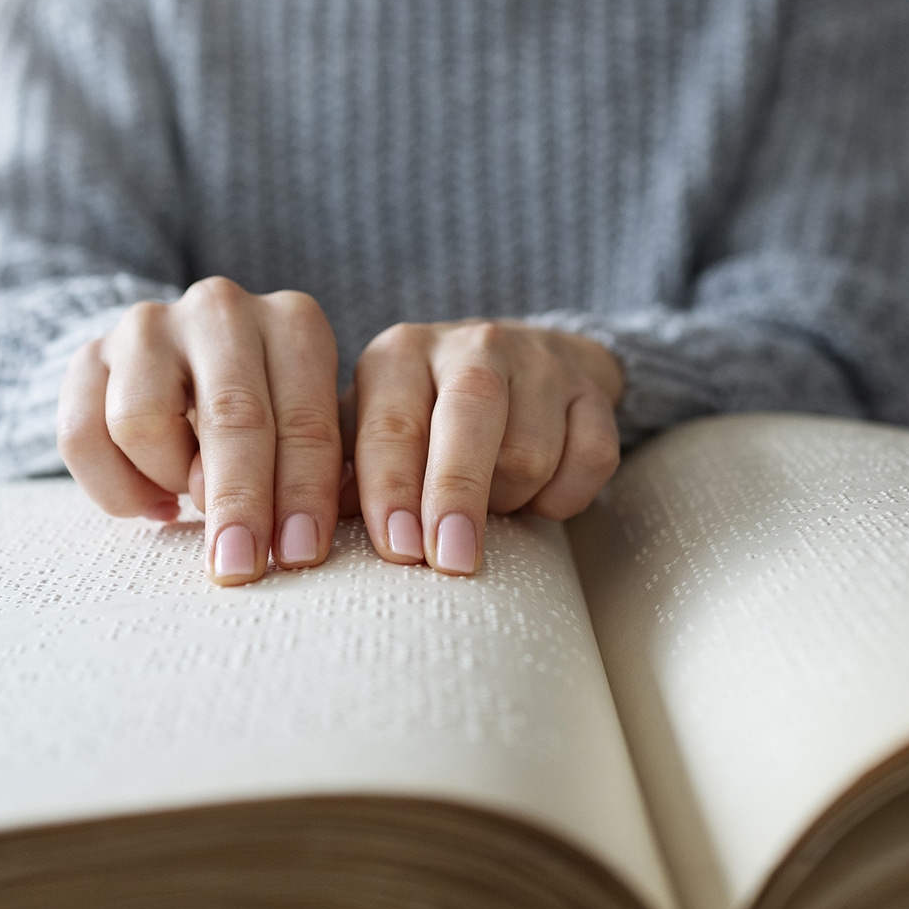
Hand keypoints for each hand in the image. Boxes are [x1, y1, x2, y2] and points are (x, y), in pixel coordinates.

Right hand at [58, 278, 342, 587]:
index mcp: (294, 322)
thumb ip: (310, 469)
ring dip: (170, 480)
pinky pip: (82, 436)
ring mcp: (149, 327)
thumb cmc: (271, 412)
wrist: (184, 365)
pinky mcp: (87, 355)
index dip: (304, 491)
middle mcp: (222, 311)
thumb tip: (298, 534)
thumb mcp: (308, 430)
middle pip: (230, 415)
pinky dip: (115, 488)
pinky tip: (152, 503)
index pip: (304, 417)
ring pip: (143, 423)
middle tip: (240, 565)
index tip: (299, 552)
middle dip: (238, 501)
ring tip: (190, 498)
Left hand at [350, 320, 622, 576]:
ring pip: (529, 452)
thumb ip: (343, 474)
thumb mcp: (376, 430)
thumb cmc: (431, 417)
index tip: (398, 551)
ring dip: (510, 499)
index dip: (392, 490)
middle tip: (452, 562)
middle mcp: (469, 346)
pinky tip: (542, 497)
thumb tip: (316, 529)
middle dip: (458, 495)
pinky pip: (590, 459)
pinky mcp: (592, 389)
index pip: (391, 424)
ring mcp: (538, 363)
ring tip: (494, 504)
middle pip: (469, 419)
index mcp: (400, 355)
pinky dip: (566, 496)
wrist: (530, 362)